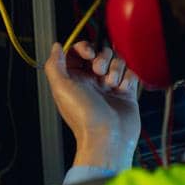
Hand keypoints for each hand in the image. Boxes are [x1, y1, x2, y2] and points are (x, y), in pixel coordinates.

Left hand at [44, 41, 140, 170]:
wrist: (108, 137)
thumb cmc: (84, 117)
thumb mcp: (60, 88)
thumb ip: (54, 64)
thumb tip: (55, 47)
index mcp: (74, 80)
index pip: (78, 52)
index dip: (84, 48)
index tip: (88, 54)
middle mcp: (91, 82)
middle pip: (100, 53)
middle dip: (102, 58)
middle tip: (99, 71)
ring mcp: (110, 86)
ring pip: (117, 61)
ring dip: (115, 69)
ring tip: (111, 85)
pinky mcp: (126, 92)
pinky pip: (131, 73)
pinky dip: (128, 78)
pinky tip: (122, 90)